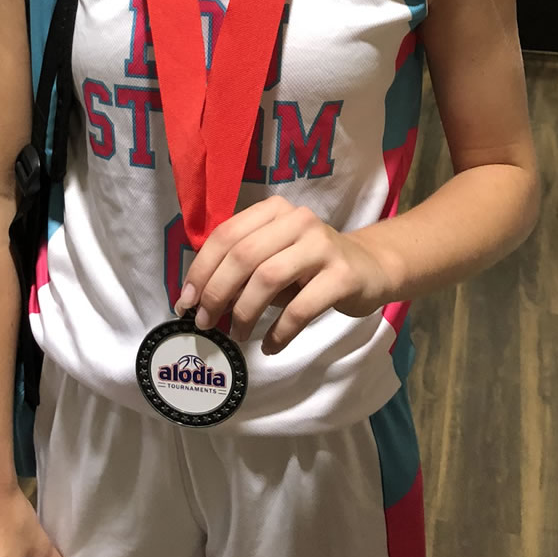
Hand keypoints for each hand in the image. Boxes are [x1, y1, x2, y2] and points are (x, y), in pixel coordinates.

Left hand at [175, 196, 398, 353]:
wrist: (370, 268)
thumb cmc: (310, 266)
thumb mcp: (274, 257)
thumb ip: (242, 270)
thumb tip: (199, 300)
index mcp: (274, 210)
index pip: (226, 235)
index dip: (201, 269)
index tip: (187, 302)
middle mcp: (298, 220)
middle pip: (243, 255)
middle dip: (217, 293)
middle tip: (207, 323)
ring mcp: (322, 246)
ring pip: (268, 278)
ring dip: (245, 313)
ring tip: (238, 335)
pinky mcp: (342, 276)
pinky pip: (301, 308)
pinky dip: (279, 332)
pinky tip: (270, 346)